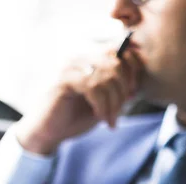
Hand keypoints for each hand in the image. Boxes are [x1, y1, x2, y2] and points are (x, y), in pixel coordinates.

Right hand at [15, 48, 142, 154]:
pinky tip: (101, 118)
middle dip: (123, 91)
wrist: (49, 132)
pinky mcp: (64, 80)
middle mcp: (81, 57)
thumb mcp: (103, 104)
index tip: (132, 94)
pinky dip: (102, 106)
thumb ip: (117, 92)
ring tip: (110, 120)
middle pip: (117, 63)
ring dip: (113, 103)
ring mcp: (71, 67)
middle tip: (119, 112)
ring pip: (106, 76)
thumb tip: (136, 87)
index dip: (133, 71)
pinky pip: (93, 88)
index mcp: (91, 58)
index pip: (120, 50)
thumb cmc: (75, 117)